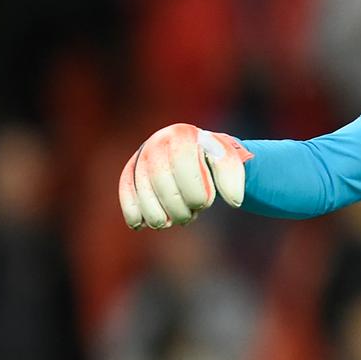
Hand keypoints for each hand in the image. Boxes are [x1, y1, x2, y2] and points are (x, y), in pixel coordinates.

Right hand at [117, 124, 251, 228]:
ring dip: (158, 215)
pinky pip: (126, 190)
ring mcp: (142, 156)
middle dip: (178, 206)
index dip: (194, 190)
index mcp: (182, 134)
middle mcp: (157, 142)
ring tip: (171, 222)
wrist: (194, 153)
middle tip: (190, 215)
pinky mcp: (131, 171)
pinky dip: (131, 210)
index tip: (205, 204)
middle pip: (161, 180)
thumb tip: (234, 202)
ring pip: (143, 190)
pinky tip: (138, 225)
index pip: (182, 164)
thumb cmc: (212, 159)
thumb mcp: (228, 161)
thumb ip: (232, 175)